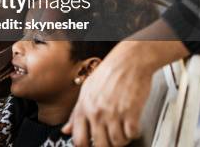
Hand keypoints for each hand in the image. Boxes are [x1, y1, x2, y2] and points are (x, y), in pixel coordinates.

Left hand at [63, 40, 186, 146]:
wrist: (128, 61)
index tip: (89, 146)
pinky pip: (131, 134)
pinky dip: (133, 134)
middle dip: (105, 145)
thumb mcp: (86, 90)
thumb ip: (76, 113)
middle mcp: (97, 112)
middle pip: (99, 144)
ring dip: (121, 140)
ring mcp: (113, 113)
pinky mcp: (131, 112)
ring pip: (117, 142)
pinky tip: (132, 127)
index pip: (78, 138)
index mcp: (84, 107)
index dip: (84, 146)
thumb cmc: (108, 73)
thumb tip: (66, 130)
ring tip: (122, 132)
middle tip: (109, 141)